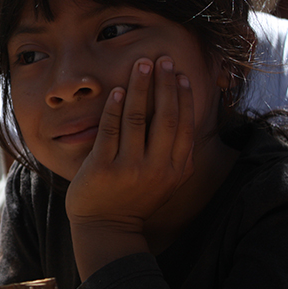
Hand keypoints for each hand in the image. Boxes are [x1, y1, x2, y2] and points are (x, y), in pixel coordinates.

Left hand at [66, 57, 193, 278]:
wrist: (106, 229)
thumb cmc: (134, 199)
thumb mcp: (165, 180)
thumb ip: (174, 153)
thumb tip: (182, 113)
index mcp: (176, 169)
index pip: (184, 125)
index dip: (183, 96)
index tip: (178, 74)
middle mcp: (157, 168)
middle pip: (165, 116)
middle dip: (164, 84)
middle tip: (162, 59)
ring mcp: (129, 168)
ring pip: (138, 118)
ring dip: (140, 87)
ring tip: (141, 65)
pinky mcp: (103, 167)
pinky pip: (110, 129)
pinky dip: (115, 106)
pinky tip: (118, 89)